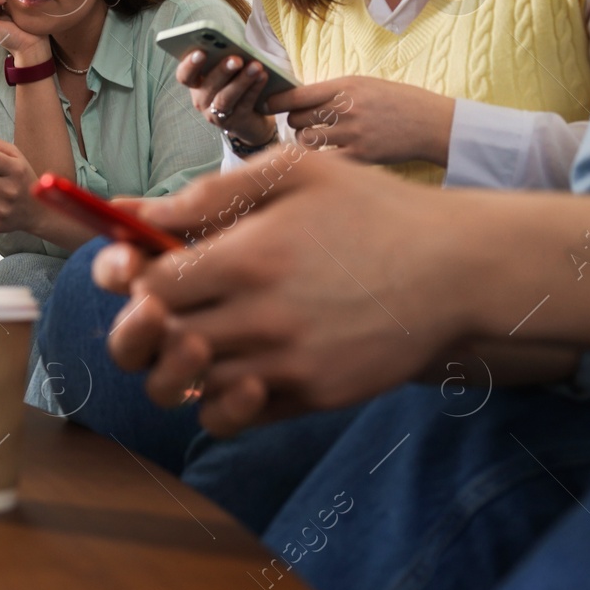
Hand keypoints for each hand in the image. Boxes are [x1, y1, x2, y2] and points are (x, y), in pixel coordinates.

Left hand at [95, 151, 469, 435]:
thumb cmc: (370, 209)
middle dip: (143, 321)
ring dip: (176, 361)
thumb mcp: (293, 173)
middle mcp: (265, 318)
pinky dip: (214, 398)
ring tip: (196, 330)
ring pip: (188, 384)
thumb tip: (130, 212)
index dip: (131, 277)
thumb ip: (207, 194)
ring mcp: (290, 365)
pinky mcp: (313, 397)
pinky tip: (230, 363)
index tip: (141, 265)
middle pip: (157, 340)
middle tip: (159, 303)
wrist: (459, 269)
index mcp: (251, 257)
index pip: (147, 285)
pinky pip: (231, 417)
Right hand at [176, 50, 277, 147]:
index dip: (189, 65)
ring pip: (225, 98)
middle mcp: (202, 100)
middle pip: (207, 86)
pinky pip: (244, 104)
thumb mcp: (228, 72)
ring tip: (256, 66)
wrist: (252, 118)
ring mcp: (216, 114)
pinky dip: (254, 89)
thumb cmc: (236, 85)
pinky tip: (263, 76)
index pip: (184, 75)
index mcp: (196, 84)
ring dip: (241, 81)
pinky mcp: (236, 122)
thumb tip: (235, 44)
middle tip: (236, 59)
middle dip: (222, 71)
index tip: (200, 52)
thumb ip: (225, 60)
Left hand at [266, 76, 453, 165]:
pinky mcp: (360, 155)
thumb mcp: (365, 85)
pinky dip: (321, 159)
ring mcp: (353, 133)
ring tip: (319, 139)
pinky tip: (328, 156)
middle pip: (296, 120)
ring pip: (305, 141)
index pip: (296, 95)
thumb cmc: (397, 102)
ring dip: (305, 142)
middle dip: (295, 123)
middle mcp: (346, 108)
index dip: (275, 102)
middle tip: (305, 124)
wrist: (432, 123)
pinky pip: (324, 160)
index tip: (265, 105)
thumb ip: (332, 91)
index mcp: (346, 86)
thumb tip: (296, 99)